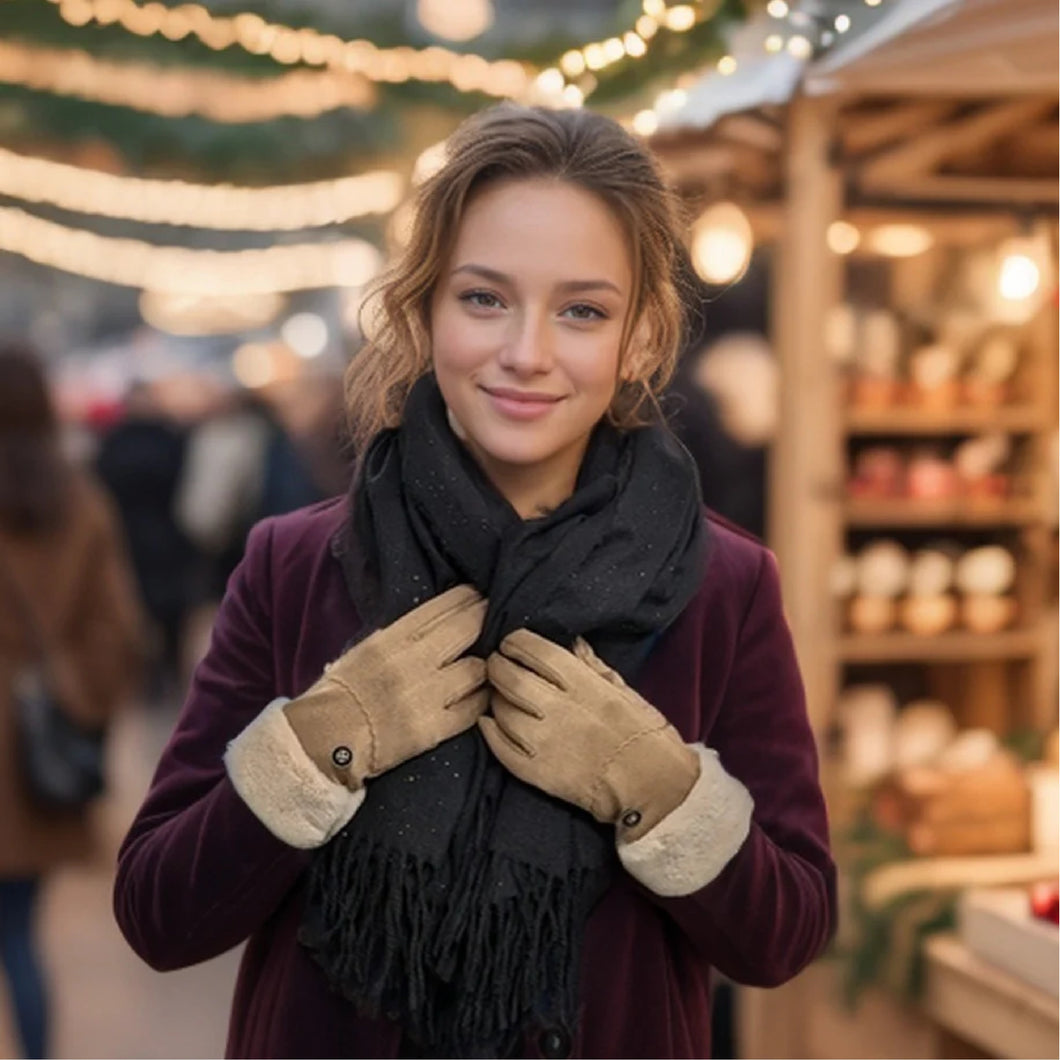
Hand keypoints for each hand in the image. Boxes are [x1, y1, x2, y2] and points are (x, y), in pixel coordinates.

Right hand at [283, 584, 487, 789]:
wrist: (324, 742)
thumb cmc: (342, 694)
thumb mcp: (365, 650)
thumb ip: (399, 634)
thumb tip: (436, 618)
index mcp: (391, 639)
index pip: (441, 608)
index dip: (468, 598)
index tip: (480, 595)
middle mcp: (412, 662)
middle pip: (467, 629)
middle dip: (484, 619)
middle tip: (496, 619)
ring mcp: (425, 696)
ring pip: (477, 669)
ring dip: (486, 665)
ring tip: (491, 662)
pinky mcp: (433, 729)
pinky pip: (474, 707)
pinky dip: (482, 699)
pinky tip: (483, 694)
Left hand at [480, 631, 698, 839]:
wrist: (652, 785)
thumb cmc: (644, 734)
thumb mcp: (624, 690)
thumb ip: (592, 665)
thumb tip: (571, 642)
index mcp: (584, 685)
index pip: (536, 652)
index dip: (516, 642)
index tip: (511, 643)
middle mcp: (560, 709)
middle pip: (510, 678)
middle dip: (497, 666)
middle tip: (496, 664)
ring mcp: (545, 743)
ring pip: (501, 711)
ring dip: (495, 698)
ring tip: (499, 694)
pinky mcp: (537, 773)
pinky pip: (500, 747)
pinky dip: (490, 731)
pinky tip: (490, 722)